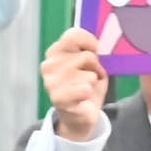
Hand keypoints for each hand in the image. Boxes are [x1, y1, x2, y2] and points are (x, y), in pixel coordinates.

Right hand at [38, 23, 114, 142]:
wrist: (78, 114)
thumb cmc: (84, 84)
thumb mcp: (89, 62)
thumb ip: (90, 49)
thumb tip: (101, 44)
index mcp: (55, 52)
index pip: (73, 35)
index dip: (90, 42)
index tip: (96, 50)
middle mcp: (49, 65)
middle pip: (87, 56)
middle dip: (95, 66)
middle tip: (90, 75)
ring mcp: (51, 82)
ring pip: (89, 74)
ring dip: (93, 82)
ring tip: (86, 87)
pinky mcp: (58, 99)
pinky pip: (85, 90)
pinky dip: (89, 94)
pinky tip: (83, 97)